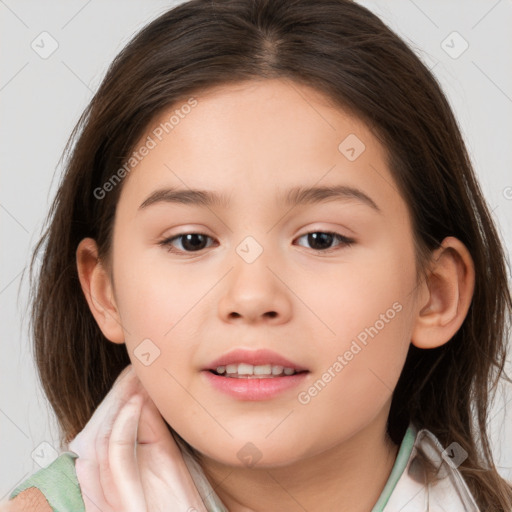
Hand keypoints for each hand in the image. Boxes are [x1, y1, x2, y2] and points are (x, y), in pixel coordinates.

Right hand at [68, 364, 207, 511]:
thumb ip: (151, 429)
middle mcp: (106, 487)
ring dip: (118, 404)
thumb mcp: (167, 458)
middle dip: (115, 397)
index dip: (116, 398)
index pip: (103, 431)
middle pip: (96, 432)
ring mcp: (112, 496)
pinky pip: (114, 458)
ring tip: (136, 379)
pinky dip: (122, 426)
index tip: (133, 373)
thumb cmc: (184, 503)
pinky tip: (137, 402)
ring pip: (98, 440)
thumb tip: (143, 392)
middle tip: (133, 370)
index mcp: (113, 478)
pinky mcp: (125, 504)